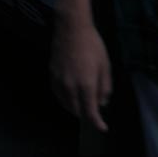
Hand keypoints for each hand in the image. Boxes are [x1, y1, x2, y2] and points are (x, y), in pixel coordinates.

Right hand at [50, 11, 112, 130]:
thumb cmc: (92, 45)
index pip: (91, 113)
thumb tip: (102, 103)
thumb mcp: (105, 65)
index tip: (102, 128)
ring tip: (83, 106)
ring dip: (75, 109)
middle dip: (86, 116)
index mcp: (86, 85)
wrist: (71, 28)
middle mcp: (71, 87)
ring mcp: (59, 82)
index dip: (97, 123)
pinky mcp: (52, 76)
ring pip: (66, 105)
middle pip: (77, 111)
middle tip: (93, 114)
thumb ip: (105, 87)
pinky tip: (70, 97)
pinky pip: (58, 95)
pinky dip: (65, 100)